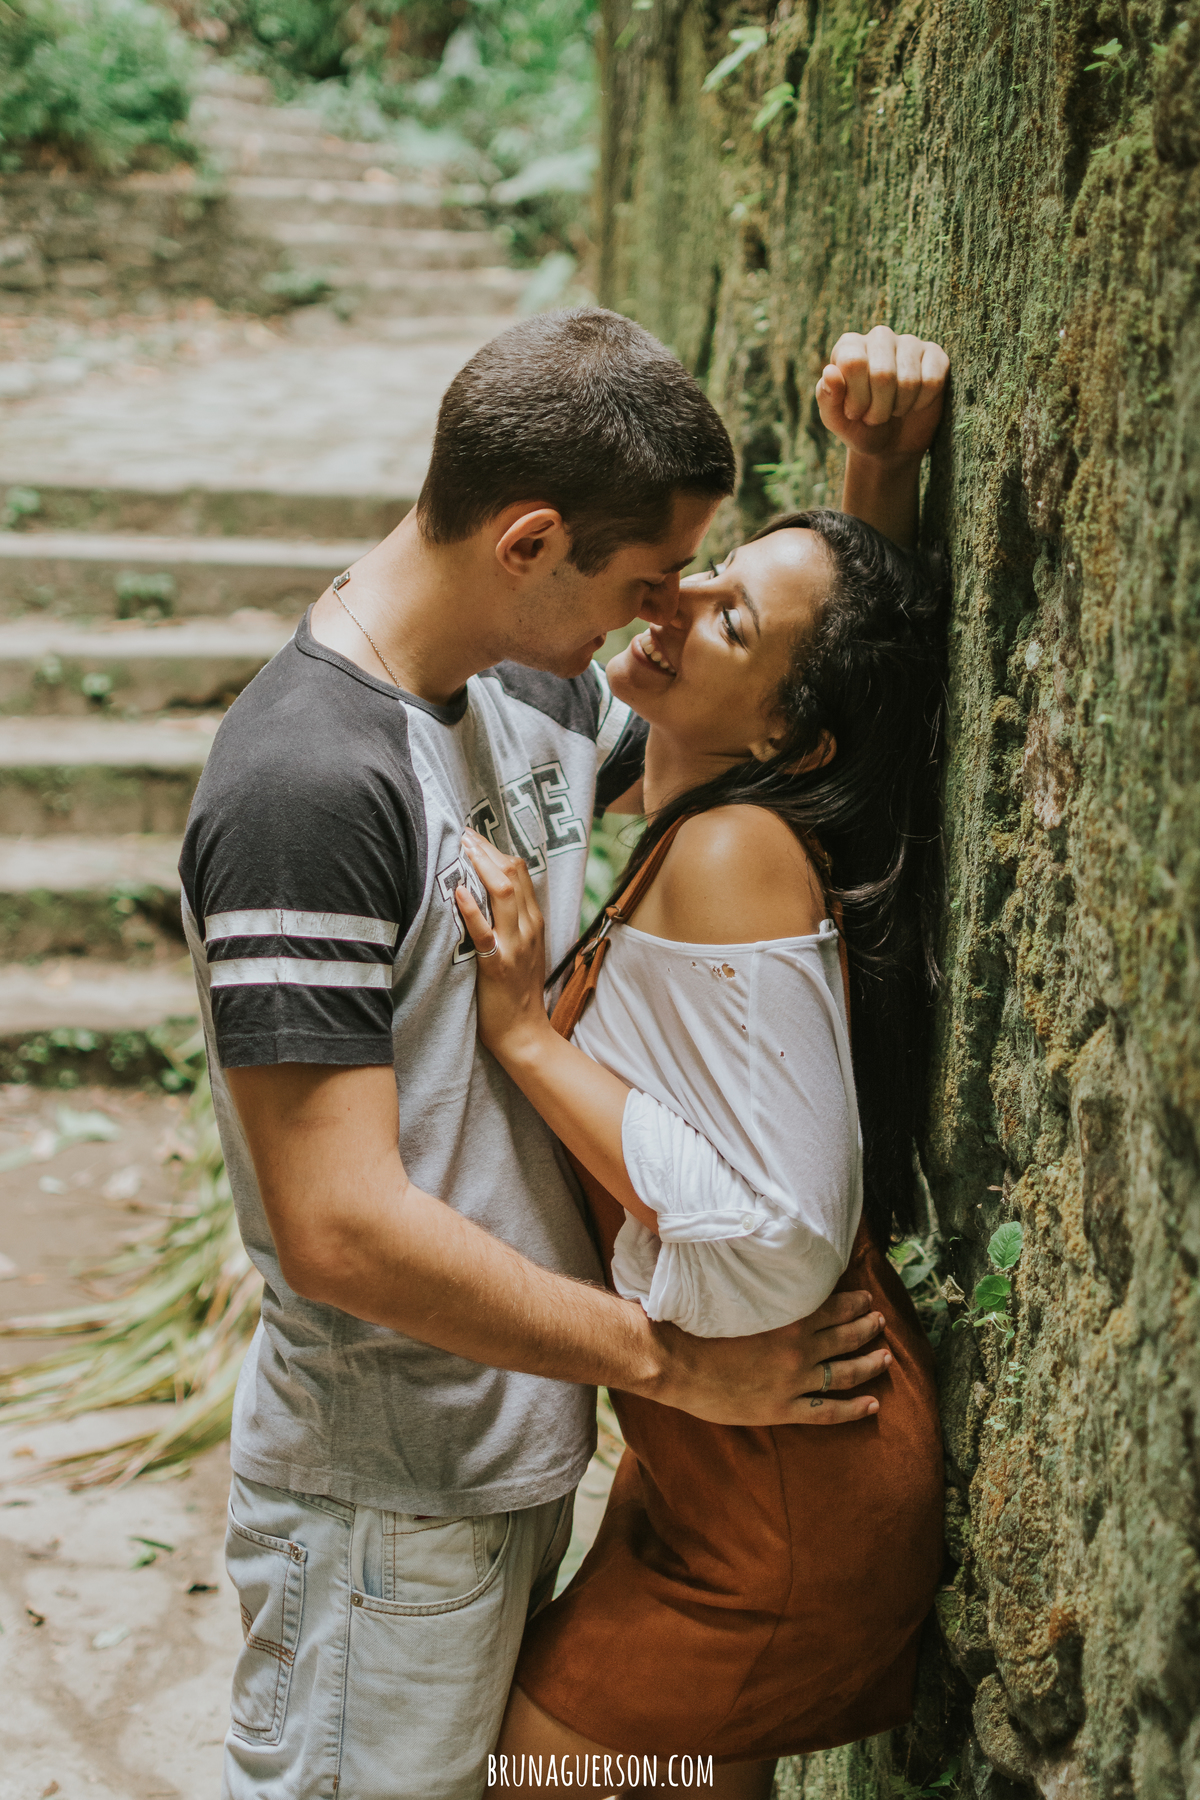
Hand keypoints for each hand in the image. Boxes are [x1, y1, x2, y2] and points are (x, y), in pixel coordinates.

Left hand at [458, 830, 552, 1059]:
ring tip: (461, 849)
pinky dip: (471, 909)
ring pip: (503, 894)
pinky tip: (458, 891)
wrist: (523, 1032)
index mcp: (534, 922)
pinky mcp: (497, 965)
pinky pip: (485, 932)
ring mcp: (516, 946)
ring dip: (480, 866)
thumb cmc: (515, 991)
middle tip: (463, 833)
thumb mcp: (522, 948)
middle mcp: (529, 928)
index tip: (474, 837)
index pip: (520, 872)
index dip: (496, 850)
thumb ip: (510, 921)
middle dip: (486, 850)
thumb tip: (483, 892)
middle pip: (513, 875)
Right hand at [652, 1287, 890, 1424]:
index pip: (833, 1308)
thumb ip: (759, 1290)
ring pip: (844, 1373)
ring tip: (886, 1357)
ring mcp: (793, 1382)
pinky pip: (827, 1410)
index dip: (854, 1302)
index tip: (866, 1298)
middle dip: (867, 1328)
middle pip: (845, 1338)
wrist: (676, 1363)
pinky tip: (872, 1404)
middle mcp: (798, 1350)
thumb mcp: (734, 1297)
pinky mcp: (782, 1408)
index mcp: (787, 1320)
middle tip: (880, 1321)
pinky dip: (853, 1409)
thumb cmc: (697, 1325)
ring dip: (869, 1364)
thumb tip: (768, 1273)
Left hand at [816, 326, 948, 464]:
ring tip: (893, 411)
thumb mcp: (835, 420)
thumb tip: (830, 372)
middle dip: (878, 409)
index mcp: (849, 346)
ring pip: (909, 380)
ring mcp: (909, 343)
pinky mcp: (936, 356)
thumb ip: (827, 397)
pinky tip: (914, 404)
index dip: (856, 398)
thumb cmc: (858, 427)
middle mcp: (879, 337)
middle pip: (882, 373)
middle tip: (875, 417)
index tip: (854, 413)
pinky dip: (922, 403)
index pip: (853, 363)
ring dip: (899, 408)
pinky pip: (933, 381)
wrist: (889, 444)